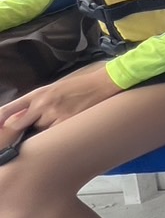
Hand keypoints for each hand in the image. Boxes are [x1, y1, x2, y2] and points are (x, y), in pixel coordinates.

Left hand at [0, 61, 121, 133]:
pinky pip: (54, 133)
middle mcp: (42, 103)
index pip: (11, 108)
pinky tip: (68, 121)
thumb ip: (35, 103)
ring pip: (40, 129)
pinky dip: (58, 130)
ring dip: (46, 127)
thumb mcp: (53, 89)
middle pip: (21, 123)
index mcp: (38, 93)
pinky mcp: (66, 121)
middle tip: (39, 122)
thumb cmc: (78, 86)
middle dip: (25, 126)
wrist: (100, 84)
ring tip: (62, 116)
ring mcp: (53, 113)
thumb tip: (18, 119)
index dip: (0, 119)